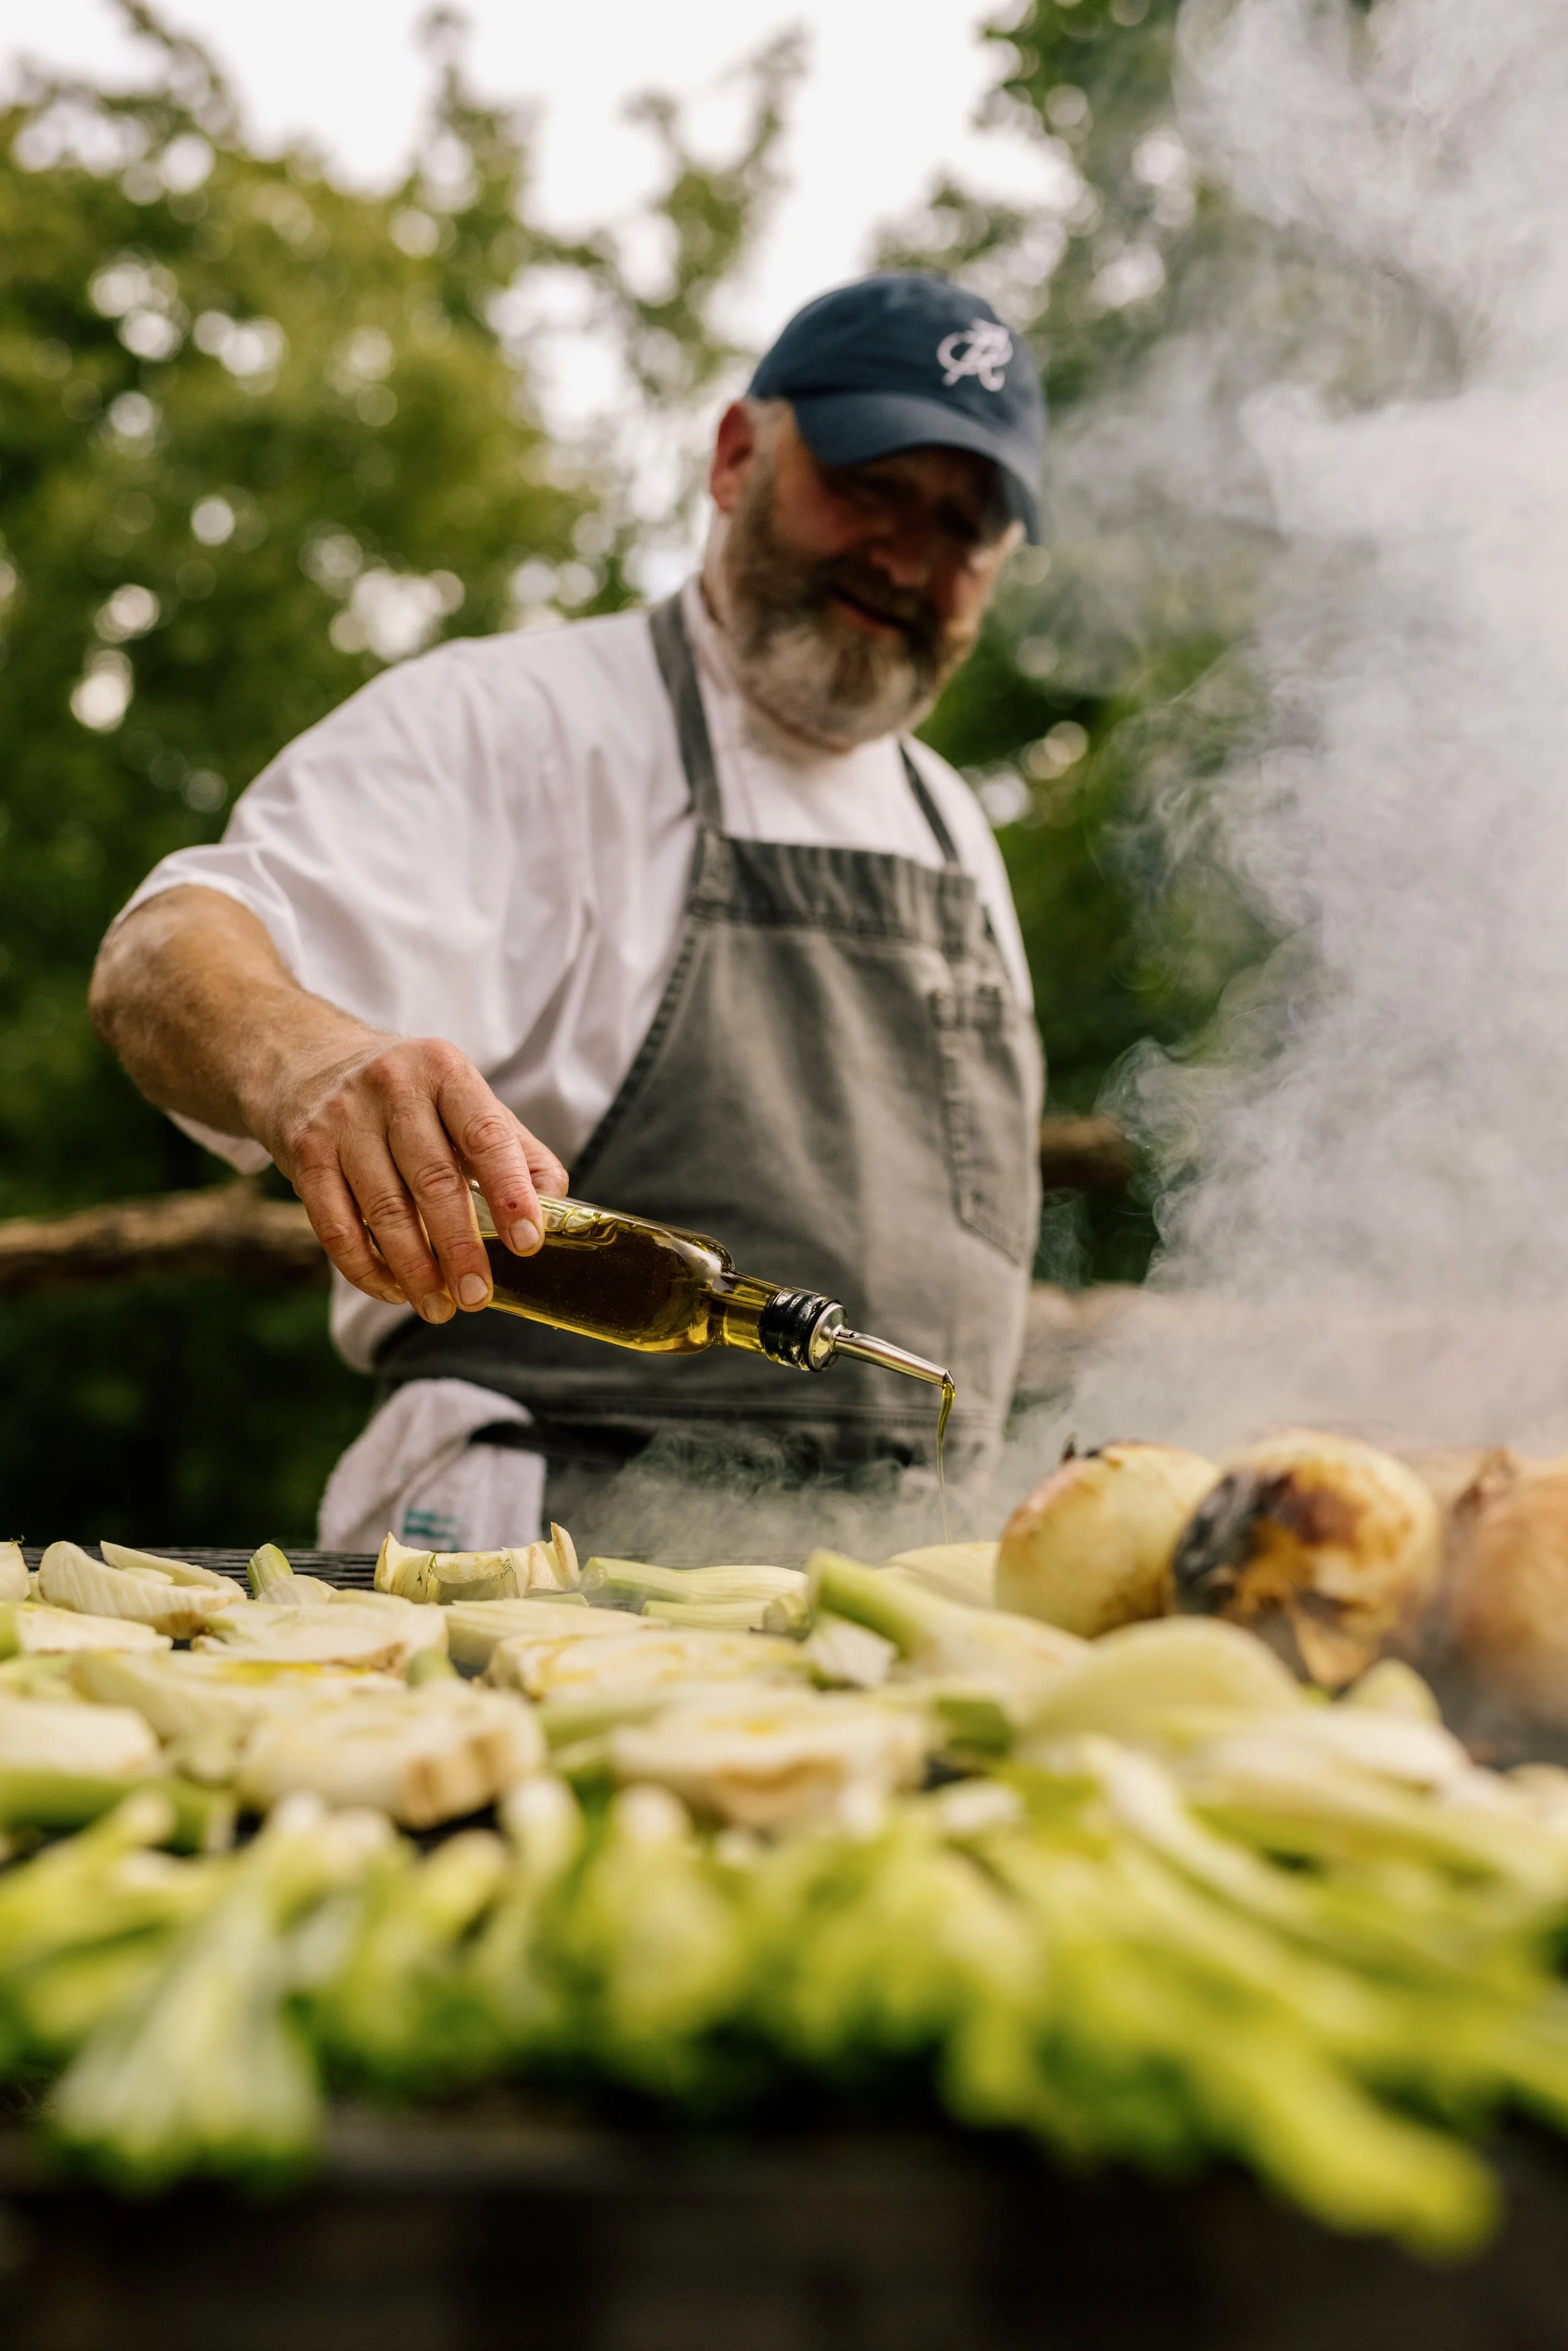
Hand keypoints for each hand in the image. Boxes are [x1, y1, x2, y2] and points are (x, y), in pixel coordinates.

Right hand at [257, 1034, 568, 1321]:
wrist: (305, 1061)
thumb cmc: (407, 1094)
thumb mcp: (463, 1100)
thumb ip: (514, 1147)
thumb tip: (557, 1204)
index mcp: (444, 1070)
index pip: (485, 1135)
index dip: (510, 1192)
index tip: (528, 1243)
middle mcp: (392, 1087)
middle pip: (433, 1180)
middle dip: (459, 1248)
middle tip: (478, 1297)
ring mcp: (342, 1120)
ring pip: (384, 1209)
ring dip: (414, 1269)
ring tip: (439, 1308)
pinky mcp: (305, 1153)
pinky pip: (336, 1225)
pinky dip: (366, 1267)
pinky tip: (393, 1290)